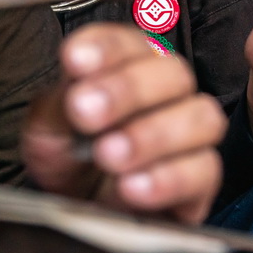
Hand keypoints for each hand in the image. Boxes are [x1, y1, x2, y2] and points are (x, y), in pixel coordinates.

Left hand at [21, 23, 225, 223]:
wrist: (79, 211)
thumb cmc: (69, 158)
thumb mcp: (48, 130)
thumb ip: (59, 107)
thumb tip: (74, 90)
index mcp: (126, 67)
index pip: (127, 42)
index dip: (105, 47)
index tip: (74, 60)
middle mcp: (167, 93)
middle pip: (173, 72)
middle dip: (128, 89)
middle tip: (85, 111)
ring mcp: (190, 136)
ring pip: (201, 118)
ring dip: (153, 135)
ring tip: (108, 155)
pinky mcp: (200, 181)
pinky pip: (204, 171)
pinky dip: (168, 178)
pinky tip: (131, 187)